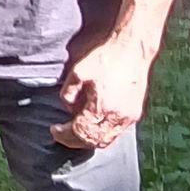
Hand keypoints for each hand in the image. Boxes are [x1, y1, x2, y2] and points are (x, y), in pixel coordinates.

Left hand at [53, 26, 154, 152]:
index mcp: (101, 106)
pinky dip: (101, 136)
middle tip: (61, 135)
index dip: (64, 134)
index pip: (79, 132)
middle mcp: (117, 116)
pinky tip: (92, 128)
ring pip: (106, 141)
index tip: (54, 130)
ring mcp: (128, 118)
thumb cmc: (107, 58)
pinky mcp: (135, 115)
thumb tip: (68, 107)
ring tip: (75, 134)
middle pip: (92, 141)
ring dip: (88, 141)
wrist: (133, 49)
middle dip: (73, 141)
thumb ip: (69, 92)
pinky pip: (116, 134)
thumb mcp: (78, 71)